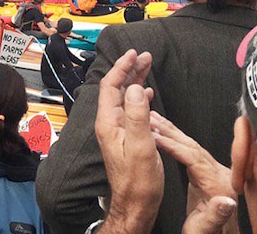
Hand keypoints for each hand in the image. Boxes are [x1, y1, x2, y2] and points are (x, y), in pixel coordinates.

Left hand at [95, 49, 159, 233]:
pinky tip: (147, 93)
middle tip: (145, 56)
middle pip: (117, 88)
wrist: (135, 203)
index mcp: (108, 122)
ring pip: (124, 96)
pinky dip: (139, 96)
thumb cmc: (137, 181)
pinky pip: (130, 108)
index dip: (122, 67)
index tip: (133, 54)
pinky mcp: (125, 136)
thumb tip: (135, 88)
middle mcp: (109, 123)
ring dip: (135, 80)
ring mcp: (116, 129)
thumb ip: (137, 116)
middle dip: (130, 69)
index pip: (111, 85)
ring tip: (148, 66)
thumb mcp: (140, 146)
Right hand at [150, 112, 237, 233]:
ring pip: (191, 146)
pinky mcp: (207, 174)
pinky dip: (175, 140)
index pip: (194, 156)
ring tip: (153, 120)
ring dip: (171, 132)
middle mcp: (220, 176)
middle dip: (170, 131)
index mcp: (219, 187)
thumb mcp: (205, 231)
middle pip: (192, 146)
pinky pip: (190, 151)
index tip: (155, 135)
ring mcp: (215, 174)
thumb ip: (215, 217)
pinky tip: (164, 135)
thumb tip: (226, 202)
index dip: (172, 144)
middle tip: (149, 119)